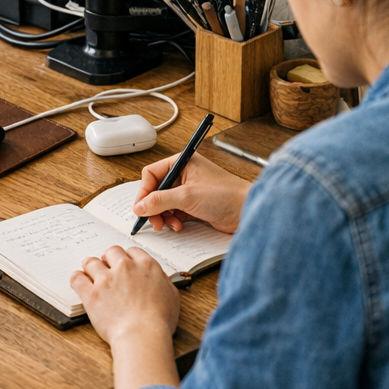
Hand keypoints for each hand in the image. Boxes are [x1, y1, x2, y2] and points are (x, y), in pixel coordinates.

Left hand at [71, 245, 179, 345]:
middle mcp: (125, 268)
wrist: (143, 336)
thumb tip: (159, 278)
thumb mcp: (172, 297)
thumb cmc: (159, 322)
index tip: (124, 265)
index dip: (127, 258)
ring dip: (91, 267)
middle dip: (109, 259)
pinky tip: (80, 282)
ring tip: (92, 274)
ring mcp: (106, 279)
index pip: (132, 251)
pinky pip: (77, 278)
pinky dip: (77, 279)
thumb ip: (164, 282)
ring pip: (91, 262)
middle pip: (111, 252)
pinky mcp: (91, 293)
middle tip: (108, 268)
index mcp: (146, 266)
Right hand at [133, 151, 250, 233]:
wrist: (249, 211)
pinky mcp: (195, 205)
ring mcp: (189, 190)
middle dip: (153, 207)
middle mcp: (184, 174)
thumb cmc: (225, 195)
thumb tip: (140, 206)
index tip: (141, 207)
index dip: (144, 191)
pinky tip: (179, 226)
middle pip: (156, 190)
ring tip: (169, 224)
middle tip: (153, 220)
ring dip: (163, 215)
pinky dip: (173, 220)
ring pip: (164, 203)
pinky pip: (174, 211)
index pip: (152, 174)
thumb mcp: (187, 196)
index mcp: (181, 162)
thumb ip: (160, 200)